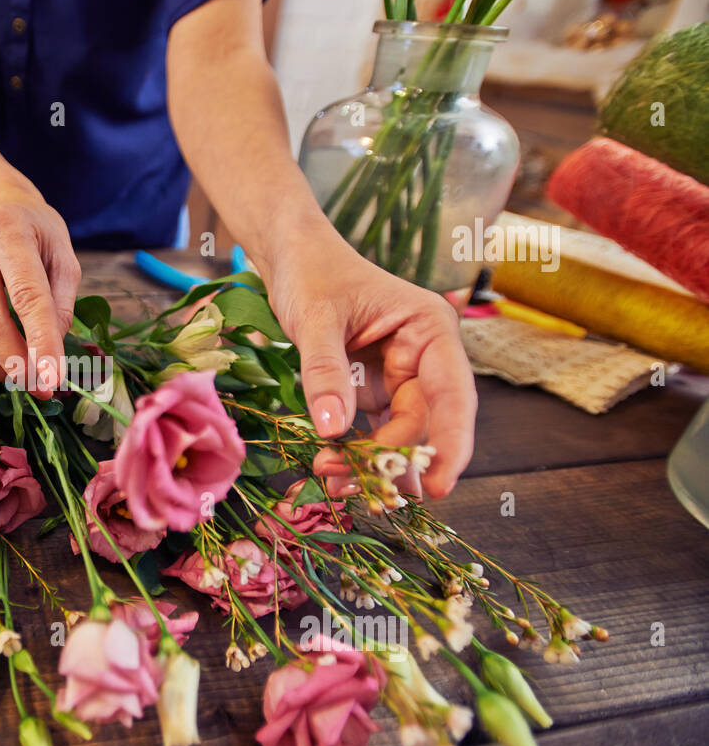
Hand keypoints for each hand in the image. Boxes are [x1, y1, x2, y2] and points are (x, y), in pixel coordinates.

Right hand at [0, 185, 80, 397]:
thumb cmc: (36, 235)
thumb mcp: (63, 256)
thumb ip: (62, 302)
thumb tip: (49, 352)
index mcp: (7, 230)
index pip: (26, 295)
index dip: (40, 342)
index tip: (53, 379)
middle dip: (15, 362)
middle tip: (38, 386)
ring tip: (16, 374)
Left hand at [266, 234, 477, 498]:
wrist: (292, 259)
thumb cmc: (312, 273)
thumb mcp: (315, 318)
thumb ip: (325, 371)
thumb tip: (333, 430)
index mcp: (430, 330)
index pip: (453, 395)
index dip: (451, 443)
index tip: (438, 486)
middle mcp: (425, 358)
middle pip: (422, 425)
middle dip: (390, 460)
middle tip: (347, 484)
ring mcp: (400, 378)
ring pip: (398, 435)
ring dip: (371, 464)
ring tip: (331, 480)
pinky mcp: (374, 392)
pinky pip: (374, 432)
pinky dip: (356, 454)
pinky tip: (334, 473)